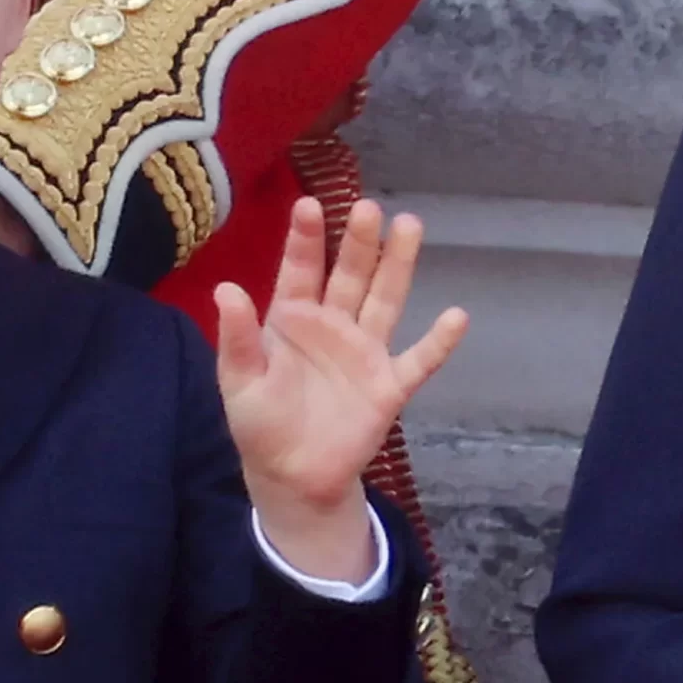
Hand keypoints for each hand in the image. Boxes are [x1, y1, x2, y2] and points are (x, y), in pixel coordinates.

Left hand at [215, 198, 464, 581]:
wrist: (293, 478)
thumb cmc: (261, 422)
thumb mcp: (239, 381)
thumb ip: (237, 337)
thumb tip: (224, 288)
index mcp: (293, 317)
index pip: (301, 269)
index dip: (306, 238)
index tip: (309, 204)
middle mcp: (333, 324)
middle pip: (350, 274)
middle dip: (358, 241)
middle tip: (368, 206)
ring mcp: (364, 352)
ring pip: (385, 300)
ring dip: (397, 265)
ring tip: (410, 225)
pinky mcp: (388, 387)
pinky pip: (418, 361)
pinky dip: (438, 342)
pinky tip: (458, 316)